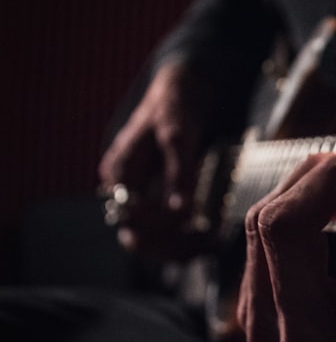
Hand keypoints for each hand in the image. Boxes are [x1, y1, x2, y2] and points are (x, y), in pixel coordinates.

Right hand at [97, 58, 210, 258]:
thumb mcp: (177, 137)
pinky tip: (207, 237)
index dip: (161, 230)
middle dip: (170, 245)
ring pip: (149, 239)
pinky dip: (182, 238)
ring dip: (177, 247)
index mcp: (120, 172)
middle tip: (206, 241)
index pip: (132, 218)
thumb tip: (180, 211)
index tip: (195, 227)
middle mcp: (123, 189)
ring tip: (210, 242)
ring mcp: (137, 196)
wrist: (179, 94)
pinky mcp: (153, 199)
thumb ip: (178, 173)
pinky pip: (162, 230)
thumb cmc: (174, 110)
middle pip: (136, 236)